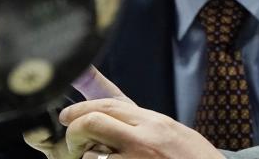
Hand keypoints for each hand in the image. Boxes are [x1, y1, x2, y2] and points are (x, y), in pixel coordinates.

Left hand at [31, 65, 224, 158]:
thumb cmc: (191, 158)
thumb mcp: (168, 129)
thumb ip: (139, 118)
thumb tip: (110, 105)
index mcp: (153, 121)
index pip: (108, 105)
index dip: (80, 108)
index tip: (67, 115)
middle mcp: (144, 139)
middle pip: (93, 122)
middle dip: (75, 131)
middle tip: (74, 141)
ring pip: (92, 155)